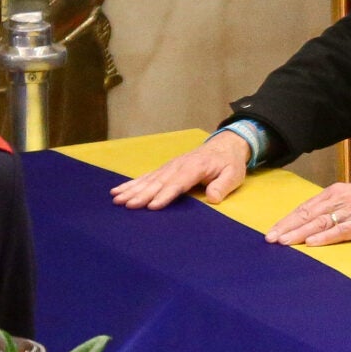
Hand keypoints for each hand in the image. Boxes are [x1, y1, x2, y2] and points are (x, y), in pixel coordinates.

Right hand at [110, 131, 250, 209]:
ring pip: (148, 179)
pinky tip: (119, 191)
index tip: (152, 206)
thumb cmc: (229, 163)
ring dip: (132, 189)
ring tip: (117, 199)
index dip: (165, 195)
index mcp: (195, 167)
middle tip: (127, 205)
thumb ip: (222, 185)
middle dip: (142, 194)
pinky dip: (132, 184)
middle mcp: (178, 165)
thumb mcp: (233, 174)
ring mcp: (170, 166)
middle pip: (158, 182)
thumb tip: (213, 198)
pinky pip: (146, 177)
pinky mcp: (165, 169)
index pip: (178, 183)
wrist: (224, 145)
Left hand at [267, 181, 350, 246]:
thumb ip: (333, 208)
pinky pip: (341, 230)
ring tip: (283, 242)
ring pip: (320, 222)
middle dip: (287, 227)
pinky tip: (311, 243)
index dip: (288, 220)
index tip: (272, 230)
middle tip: (270, 239)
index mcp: (335, 193)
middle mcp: (340, 199)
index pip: (305, 207)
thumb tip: (312, 222)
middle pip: (308, 214)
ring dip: (299, 233)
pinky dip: (325, 237)